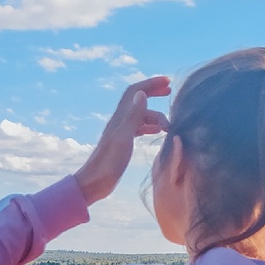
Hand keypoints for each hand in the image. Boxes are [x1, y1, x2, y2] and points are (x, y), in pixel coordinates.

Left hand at [73, 76, 170, 205]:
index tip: (168, 82)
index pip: (135, 92)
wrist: (94, 182)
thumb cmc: (109, 163)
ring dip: (155, 114)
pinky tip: (157, 132)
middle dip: (153, 92)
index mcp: (120, 118)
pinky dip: (149, 126)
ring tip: (169, 124)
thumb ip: (133, 116)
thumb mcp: (124, 138)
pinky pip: (138, 129)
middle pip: (137, 99)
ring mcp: (121, 133)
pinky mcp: (122, 144)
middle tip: (170, 91)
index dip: (151, 84)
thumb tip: (141, 93)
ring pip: (140, 116)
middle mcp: (120, 121)